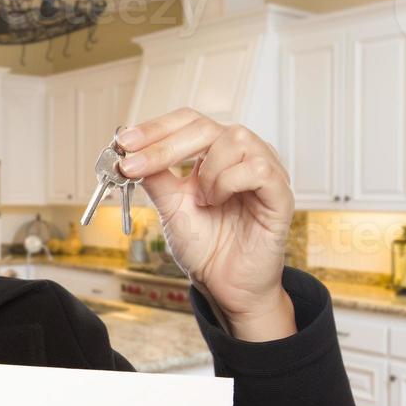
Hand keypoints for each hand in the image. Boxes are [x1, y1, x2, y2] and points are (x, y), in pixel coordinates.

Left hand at [116, 109, 296, 340]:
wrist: (223, 283)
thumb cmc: (204, 245)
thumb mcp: (169, 206)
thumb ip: (155, 177)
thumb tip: (129, 151)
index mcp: (215, 153)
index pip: (188, 122)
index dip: (156, 128)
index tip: (124, 142)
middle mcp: (241, 155)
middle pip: (206, 126)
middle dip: (165, 144)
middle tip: (136, 165)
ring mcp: (264, 170)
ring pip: (236, 139)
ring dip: (207, 171)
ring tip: (201, 200)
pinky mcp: (280, 193)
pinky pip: (258, 168)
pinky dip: (229, 182)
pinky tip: (217, 202)